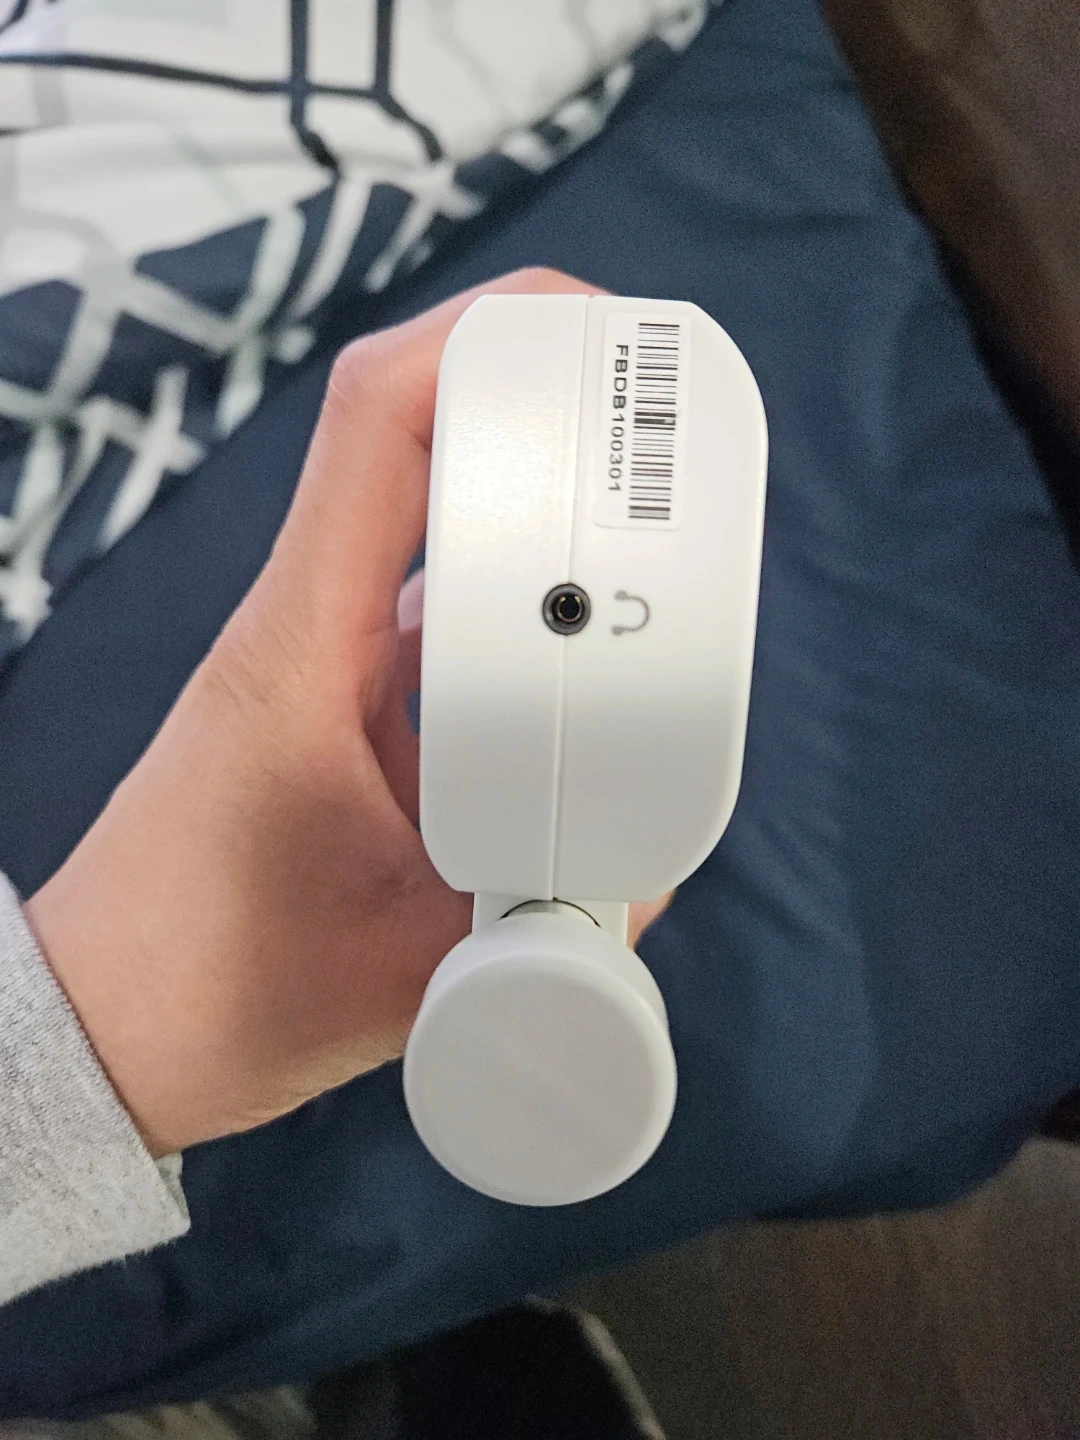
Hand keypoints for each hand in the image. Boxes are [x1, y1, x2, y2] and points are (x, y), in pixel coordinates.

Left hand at [25, 268, 666, 1157]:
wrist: (114, 1022)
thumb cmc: (220, 991)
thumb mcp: (403, 969)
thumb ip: (537, 923)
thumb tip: (643, 872)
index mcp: (302, 648)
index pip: (378, 426)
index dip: (487, 338)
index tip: (598, 332)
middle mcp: (309, 625)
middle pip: (418, 440)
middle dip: (544, 401)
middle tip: (661, 426)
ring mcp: (325, 659)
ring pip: (435, 526)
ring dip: (532, 497)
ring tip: (647, 522)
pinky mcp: (343, 703)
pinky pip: (440, 610)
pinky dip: (514, 597)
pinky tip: (583, 652)